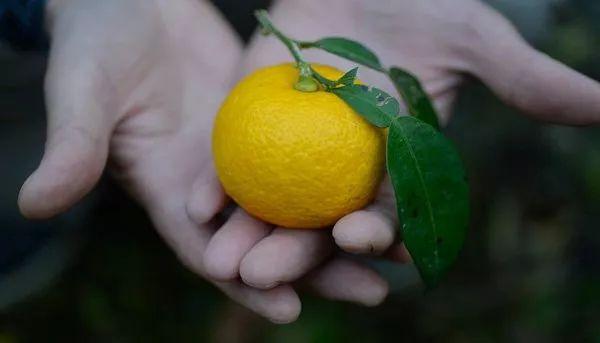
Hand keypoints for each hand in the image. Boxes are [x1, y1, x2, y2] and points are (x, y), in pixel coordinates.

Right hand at [18, 0, 390, 322]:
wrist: (131, 2)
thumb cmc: (96, 44)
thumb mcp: (83, 91)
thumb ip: (73, 146)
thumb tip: (34, 205)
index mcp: (170, 191)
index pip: (207, 249)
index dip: (242, 282)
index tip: (287, 311)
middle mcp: (216, 184)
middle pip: (270, 236)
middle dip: (318, 268)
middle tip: (373, 291)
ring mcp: (249, 152)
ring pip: (302, 198)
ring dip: (347, 225)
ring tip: (400, 247)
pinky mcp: (272, 118)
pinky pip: (315, 147)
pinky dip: (348, 167)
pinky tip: (389, 180)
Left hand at [231, 0, 599, 291]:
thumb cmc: (422, 6)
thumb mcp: (475, 41)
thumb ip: (526, 81)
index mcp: (393, 165)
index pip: (386, 210)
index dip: (377, 228)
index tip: (361, 237)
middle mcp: (342, 169)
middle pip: (318, 222)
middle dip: (297, 251)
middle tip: (263, 276)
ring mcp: (296, 149)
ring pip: (272, 204)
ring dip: (248, 233)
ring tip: (222, 262)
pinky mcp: (256, 124)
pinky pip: (236, 161)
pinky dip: (218, 182)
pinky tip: (199, 204)